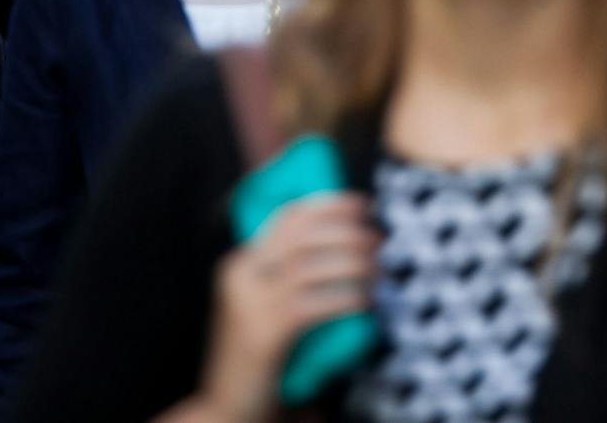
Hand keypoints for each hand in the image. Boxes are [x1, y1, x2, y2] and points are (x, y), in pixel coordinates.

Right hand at [191, 193, 378, 422]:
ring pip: (313, 267)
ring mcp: (250, 306)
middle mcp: (241, 278)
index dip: (328, 205)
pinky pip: (316, 304)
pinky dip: (346, 298)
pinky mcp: (264, 334)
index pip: (287, 218)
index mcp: (240, 264)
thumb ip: (290, 274)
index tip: (362, 204)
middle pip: (304, 237)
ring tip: (379, 270)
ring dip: (355, 263)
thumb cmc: (261, 353)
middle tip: (378, 240)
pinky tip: (365, 302)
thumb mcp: (266, 305)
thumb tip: (347, 235)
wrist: (227, 408)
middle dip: (348, 232)